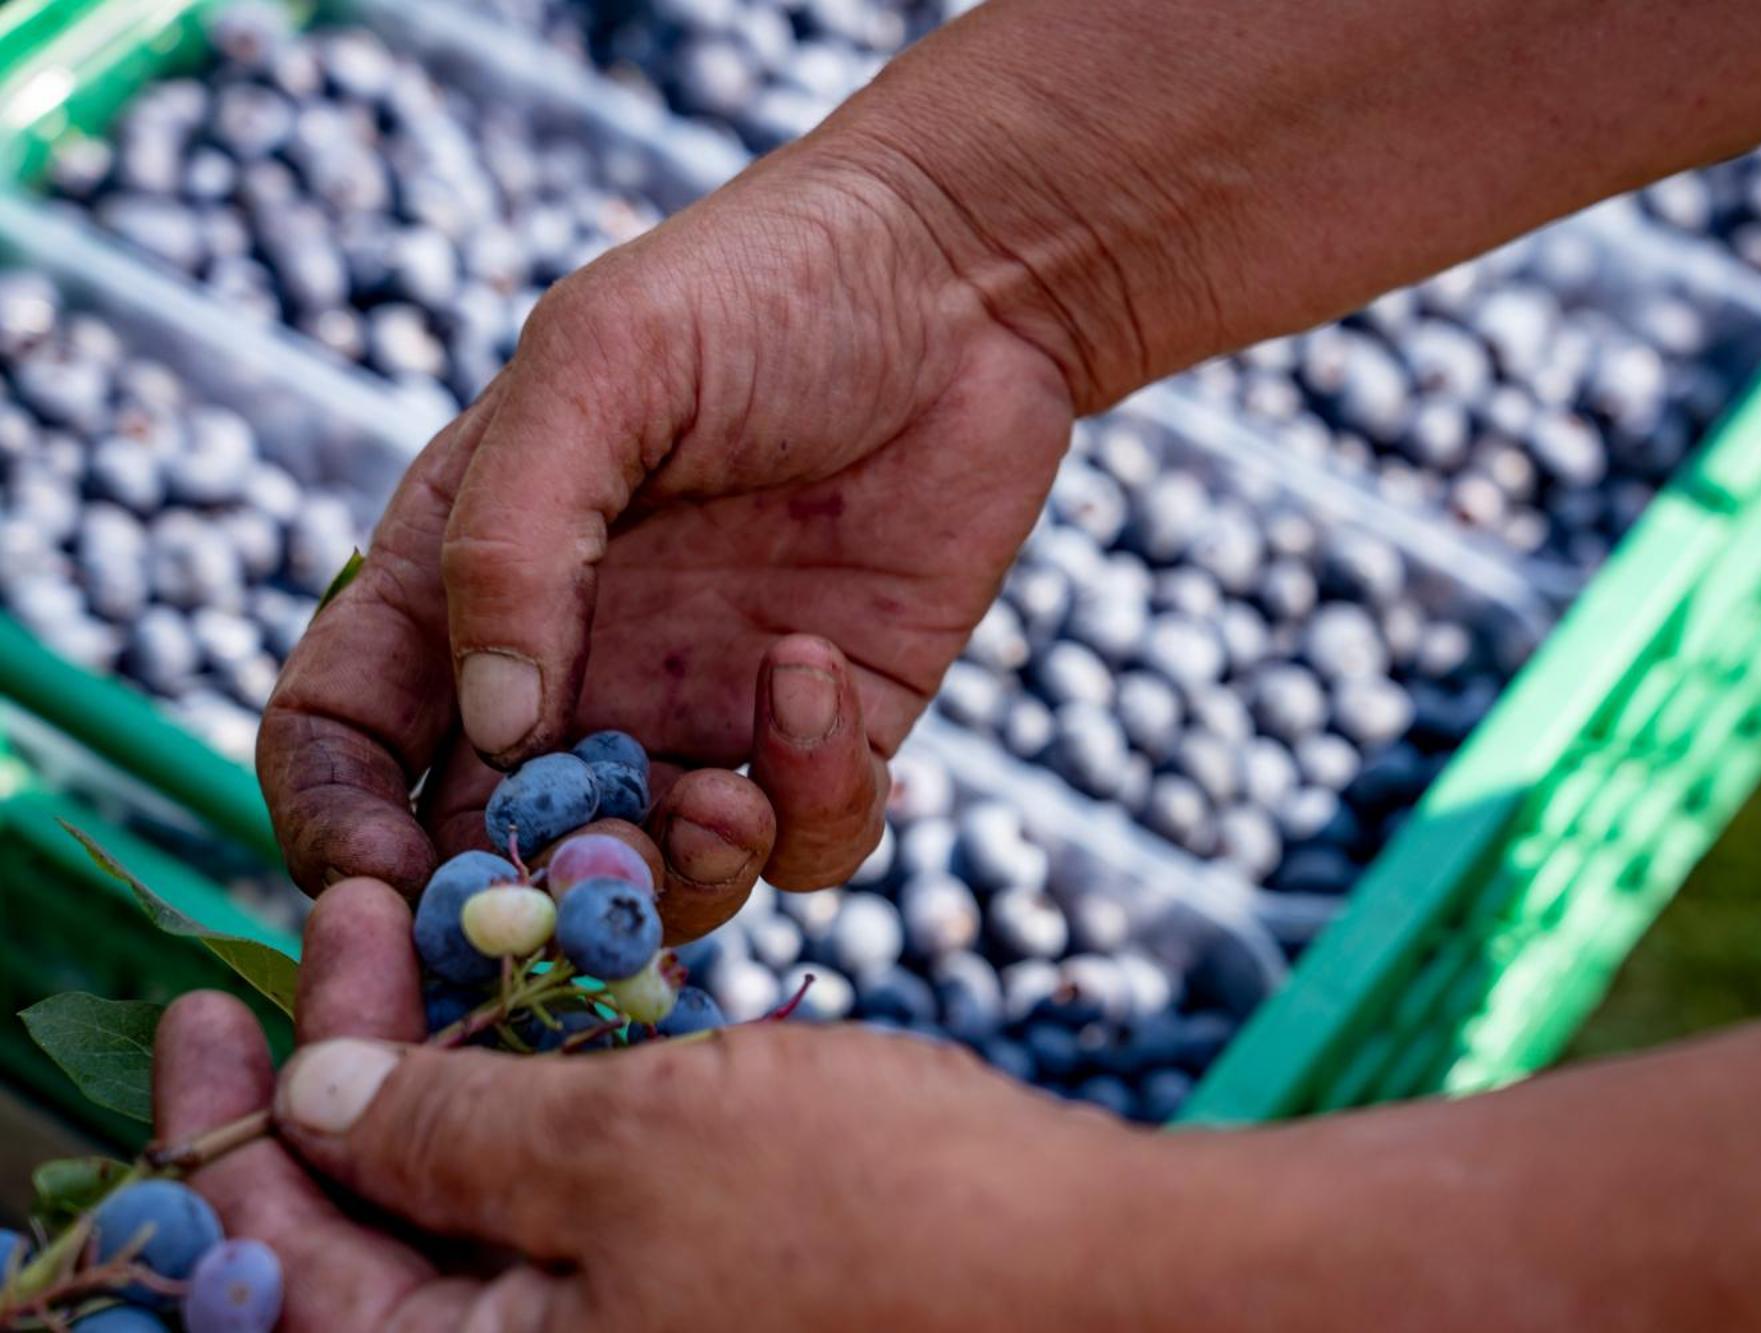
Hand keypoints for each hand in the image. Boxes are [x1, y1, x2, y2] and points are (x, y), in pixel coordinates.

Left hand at [154, 880, 1150, 1331]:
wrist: (1088, 1272)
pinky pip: (562, 1201)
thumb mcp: (631, 1152)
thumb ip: (451, 1135)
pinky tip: (541, 1001)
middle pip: (363, 1237)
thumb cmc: (870, 1221)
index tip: (225, 983)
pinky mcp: (688, 1289)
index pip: (280, 1270)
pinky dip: (534, 1096)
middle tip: (337, 925)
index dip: (235, 1123)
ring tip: (427, 937)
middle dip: (334, 1073)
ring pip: (469, 1207)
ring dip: (438, 1068)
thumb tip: (312, 1104)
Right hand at [256, 145, 1074, 925]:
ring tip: (723, 799)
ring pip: (658, 884)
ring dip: (682, 881)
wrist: (959, 279)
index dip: (336, 826)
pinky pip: (804, 839)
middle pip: (498, 852)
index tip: (381, 881)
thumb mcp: (601, 370)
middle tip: (590, 891)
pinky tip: (817, 672)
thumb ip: (516, 540)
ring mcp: (703, 710)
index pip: (345, 738)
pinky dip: (811, 804)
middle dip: (531, 904)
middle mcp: (573, 667)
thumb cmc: (758, 289)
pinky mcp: (831, 731)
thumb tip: (497, 724)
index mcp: (467, 578)